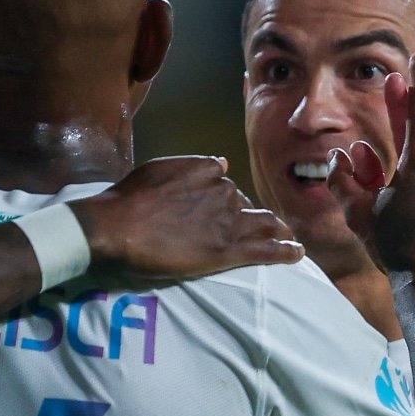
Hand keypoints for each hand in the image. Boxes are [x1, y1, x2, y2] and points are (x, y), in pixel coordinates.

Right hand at [73, 155, 302, 279]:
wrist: (118, 227)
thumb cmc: (128, 199)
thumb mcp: (159, 169)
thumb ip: (191, 167)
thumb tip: (221, 162)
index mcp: (205, 171)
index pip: (226, 181)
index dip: (225, 197)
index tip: (224, 208)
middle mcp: (223, 193)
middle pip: (246, 204)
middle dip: (250, 215)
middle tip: (250, 230)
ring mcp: (228, 222)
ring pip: (265, 223)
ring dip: (277, 230)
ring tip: (286, 237)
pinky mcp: (229, 250)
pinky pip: (267, 249)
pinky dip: (285, 251)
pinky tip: (296, 253)